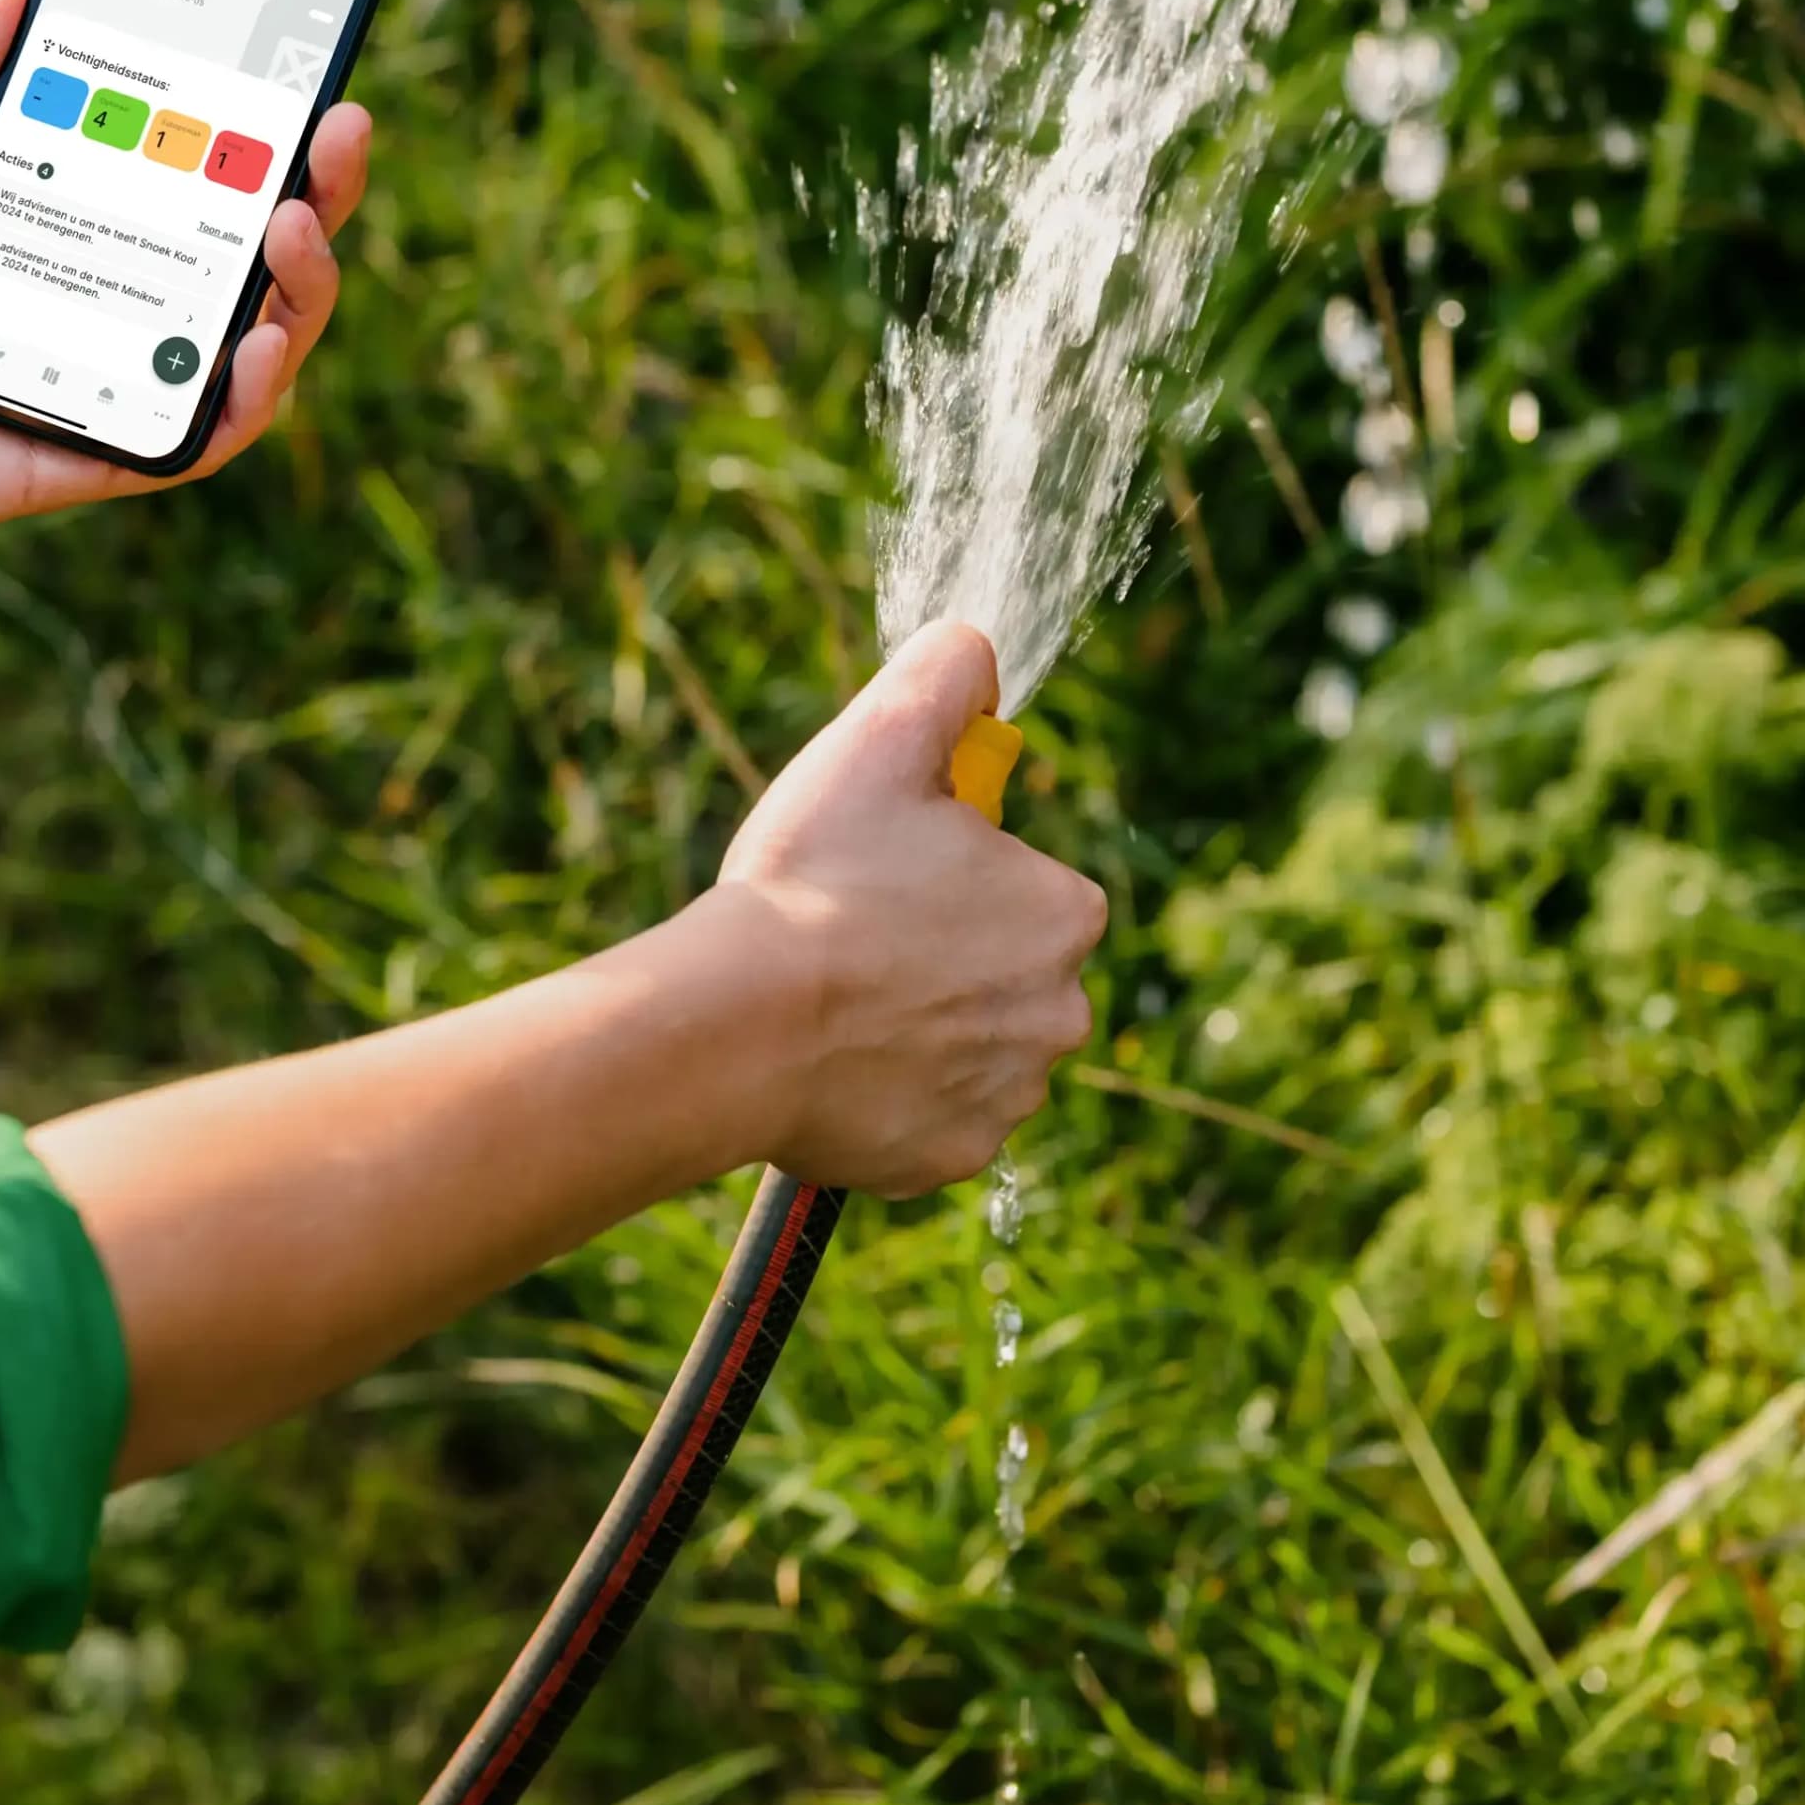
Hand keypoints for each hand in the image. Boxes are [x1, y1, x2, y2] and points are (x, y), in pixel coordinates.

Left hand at [0, 0, 373, 579]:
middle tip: (340, 126)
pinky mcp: (90, 462)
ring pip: (256, 349)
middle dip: (324, 190)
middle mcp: (114, 316)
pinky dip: (245, 396)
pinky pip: (197, 439)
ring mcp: (111, 390)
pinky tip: (256, 339)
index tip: (313, 63)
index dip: (274, 133)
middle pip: (256, 259)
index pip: (204, 184)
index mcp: (83, 241)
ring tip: (298, 220)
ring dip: (305, 286)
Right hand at [676, 620, 1106, 1195]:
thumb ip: (944, 675)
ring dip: (916, 1026)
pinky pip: (927, 1115)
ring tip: (830, 999)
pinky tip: (829, 1063)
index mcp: (1064, 914)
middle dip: (941, 955)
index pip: (1027, 885)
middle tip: (850, 935)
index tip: (886, 870)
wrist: (740, 1026)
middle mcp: (1061, 1013)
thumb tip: (974, 646)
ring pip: (968, 1045)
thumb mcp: (878, 741)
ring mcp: (1006, 1096)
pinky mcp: (950, 1157)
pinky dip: (888, 1095)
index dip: (951, 871)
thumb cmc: (815, 880)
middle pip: (1002, 970)